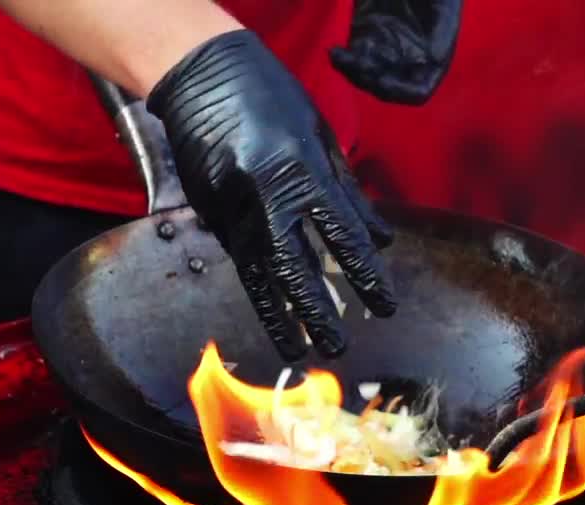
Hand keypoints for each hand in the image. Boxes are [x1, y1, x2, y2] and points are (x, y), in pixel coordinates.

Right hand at [147, 30, 396, 360]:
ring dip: (279, 317)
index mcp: (301, 172)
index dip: (366, 277)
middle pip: (295, 269)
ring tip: (296, 350)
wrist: (199, 74)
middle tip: (338, 346)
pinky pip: (240, 258)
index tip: (384, 306)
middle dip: (318, 313)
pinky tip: (273, 310)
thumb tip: (379, 239)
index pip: (343, 238)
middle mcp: (265, 197)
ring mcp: (232, 208)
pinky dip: (258, 287)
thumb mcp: (320, 136)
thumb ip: (348, 190)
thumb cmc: (269, 96)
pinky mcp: (209, 212)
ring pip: (259, 276)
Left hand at [329, 0, 462, 104]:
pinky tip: (335, 53)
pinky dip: (342, 61)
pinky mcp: (364, 39)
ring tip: (340, 58)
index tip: (383, 81)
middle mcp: (406, 64)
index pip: (418, 92)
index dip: (400, 91)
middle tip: (358, 65)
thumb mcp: (444, 7)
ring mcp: (383, 53)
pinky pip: (351, 59)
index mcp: (431, 63)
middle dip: (370, 80)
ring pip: (365, 76)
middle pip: (386, 87)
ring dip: (352, 72)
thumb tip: (435, 58)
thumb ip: (442, 32)